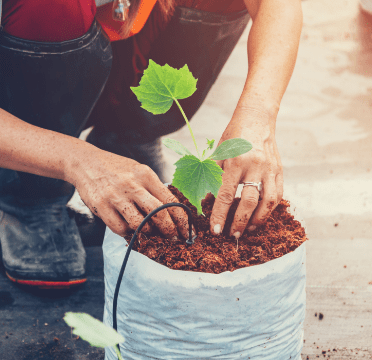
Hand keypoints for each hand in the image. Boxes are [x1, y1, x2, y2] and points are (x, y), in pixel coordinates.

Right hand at [67, 145, 190, 238]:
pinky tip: (130, 229)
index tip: (187, 231)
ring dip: (148, 232)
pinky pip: (120, 228)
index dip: (182, 219)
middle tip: (172, 237)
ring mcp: (115, 196)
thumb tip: (172, 213)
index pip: (170, 200)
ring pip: (139, 224)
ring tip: (149, 232)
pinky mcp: (101, 206)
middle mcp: (132, 184)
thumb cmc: (118, 169)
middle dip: (169, 230)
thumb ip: (153, 189)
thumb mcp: (139, 171)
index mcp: (145, 174)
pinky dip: (128, 233)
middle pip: (158, 213)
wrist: (87, 163)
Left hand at [210, 107, 282, 238]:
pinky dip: (270, 209)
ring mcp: (270, 169)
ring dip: (258, 219)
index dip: (220, 215)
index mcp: (235, 162)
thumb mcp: (218, 154)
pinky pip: (278, 194)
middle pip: (249, 201)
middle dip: (240, 222)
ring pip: (268, 201)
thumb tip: (206, 200)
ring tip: (249, 230)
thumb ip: (213, 177)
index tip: (216, 230)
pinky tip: (262, 216)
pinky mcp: (279, 170)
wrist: (256, 119)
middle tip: (233, 235)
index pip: (226, 194)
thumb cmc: (234, 137)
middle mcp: (254, 166)